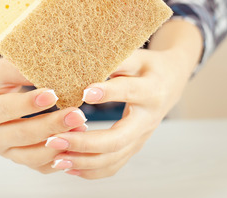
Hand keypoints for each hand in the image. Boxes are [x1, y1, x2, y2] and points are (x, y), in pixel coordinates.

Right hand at [0, 43, 87, 173]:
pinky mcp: (17, 159)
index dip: (29, 103)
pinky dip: (59, 158)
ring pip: (33, 156)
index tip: (53, 93)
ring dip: (59, 144)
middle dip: (52, 125)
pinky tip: (75, 144)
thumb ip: (18, 69)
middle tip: (77, 114)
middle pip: (23, 135)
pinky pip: (40, 166)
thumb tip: (48, 66)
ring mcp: (4, 152)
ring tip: (81, 128)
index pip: (6, 109)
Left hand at [44, 20, 202, 178]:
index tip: (83, 93)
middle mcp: (148, 119)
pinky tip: (68, 167)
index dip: (108, 93)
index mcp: (151, 90)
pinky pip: (113, 166)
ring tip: (55, 158)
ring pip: (114, 158)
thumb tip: (85, 61)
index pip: (129, 92)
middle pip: (118, 138)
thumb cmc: (148, 66)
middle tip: (55, 139)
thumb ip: (115, 60)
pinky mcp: (134, 147)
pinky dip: (90, 170)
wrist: (172, 82)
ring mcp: (142, 137)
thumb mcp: (136, 56)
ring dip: (83, 161)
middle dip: (85, 142)